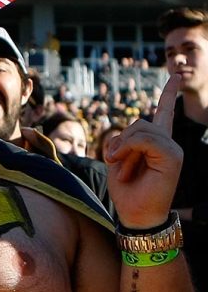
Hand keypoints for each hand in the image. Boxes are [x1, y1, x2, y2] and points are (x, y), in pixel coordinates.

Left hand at [104, 72, 183, 229]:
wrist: (136, 214)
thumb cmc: (127, 191)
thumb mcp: (119, 160)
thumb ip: (125, 140)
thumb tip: (130, 130)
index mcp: (155, 143)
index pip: (163, 113)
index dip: (168, 94)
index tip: (176, 76)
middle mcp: (167, 143)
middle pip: (139, 122)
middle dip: (120, 143)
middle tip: (115, 164)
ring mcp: (172, 149)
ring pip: (141, 129)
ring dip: (123, 150)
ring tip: (123, 171)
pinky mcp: (173, 156)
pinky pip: (146, 139)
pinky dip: (129, 150)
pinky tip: (126, 168)